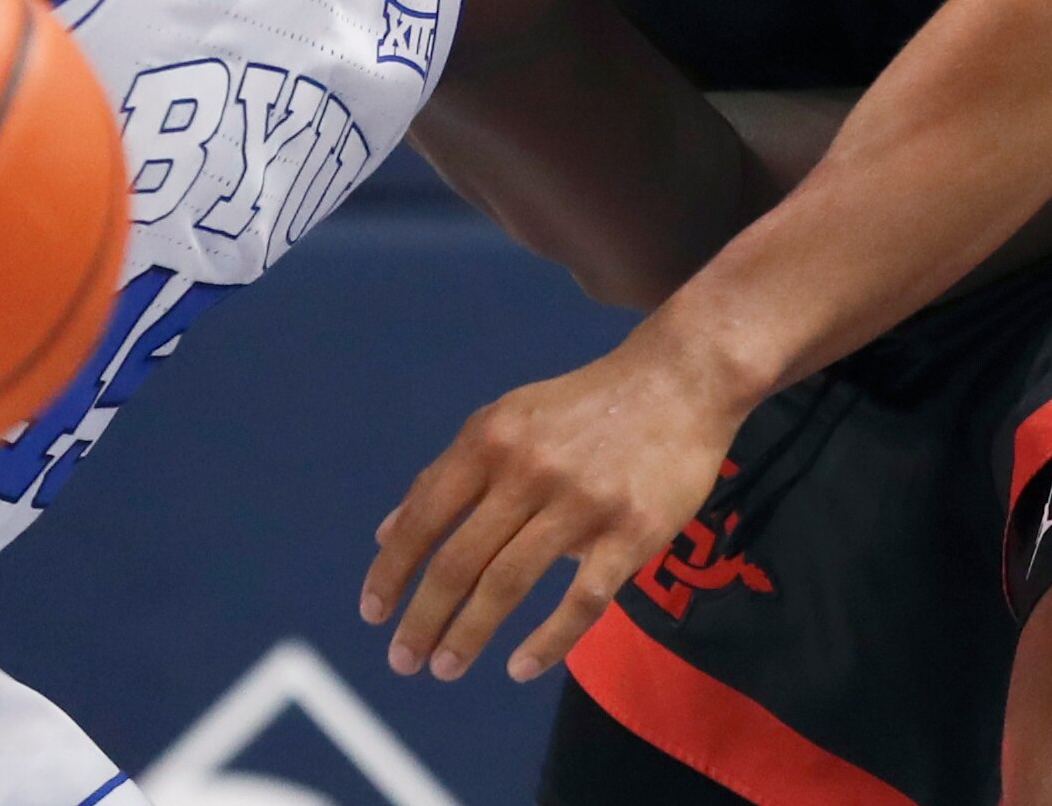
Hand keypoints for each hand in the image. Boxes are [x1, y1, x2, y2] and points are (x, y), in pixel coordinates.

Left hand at [363, 329, 749, 684]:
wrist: (677, 383)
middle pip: (460, 559)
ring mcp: (580, 503)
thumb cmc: (582, 409)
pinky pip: (581, 601)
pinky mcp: (631, 533)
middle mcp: (527, 469)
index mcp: (489, 439)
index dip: (393, 570)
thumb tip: (387, 534)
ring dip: (469, 634)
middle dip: (424, 617)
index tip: (373, 614)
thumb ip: (446, 477)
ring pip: (508, 583)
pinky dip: (547, 641)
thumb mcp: (505, 423)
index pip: (425, 516)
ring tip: (445, 668)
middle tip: (404, 660)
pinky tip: (518, 668)